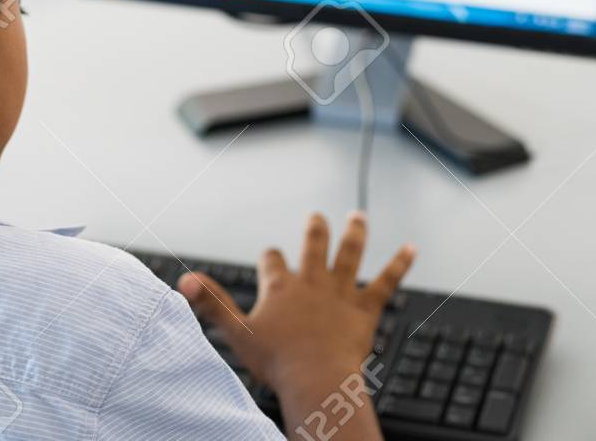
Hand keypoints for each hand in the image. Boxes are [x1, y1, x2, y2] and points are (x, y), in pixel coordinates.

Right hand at [179, 212, 414, 437]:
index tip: (270, 256)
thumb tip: (183, 280)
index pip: (272, 261)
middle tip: (316, 217)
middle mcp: (311, 283)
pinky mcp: (365, 309)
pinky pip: (385, 282)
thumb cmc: (277, 362)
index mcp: (280, 287)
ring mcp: (340, 294)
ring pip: (349, 255)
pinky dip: (399, 264)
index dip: (270, 258)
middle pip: (313, 247)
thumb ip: (212, 303)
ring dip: (354, 234)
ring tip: (359, 217)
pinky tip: (412, 249)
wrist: (317, 379)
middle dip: (314, 231)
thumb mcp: (236, 332)